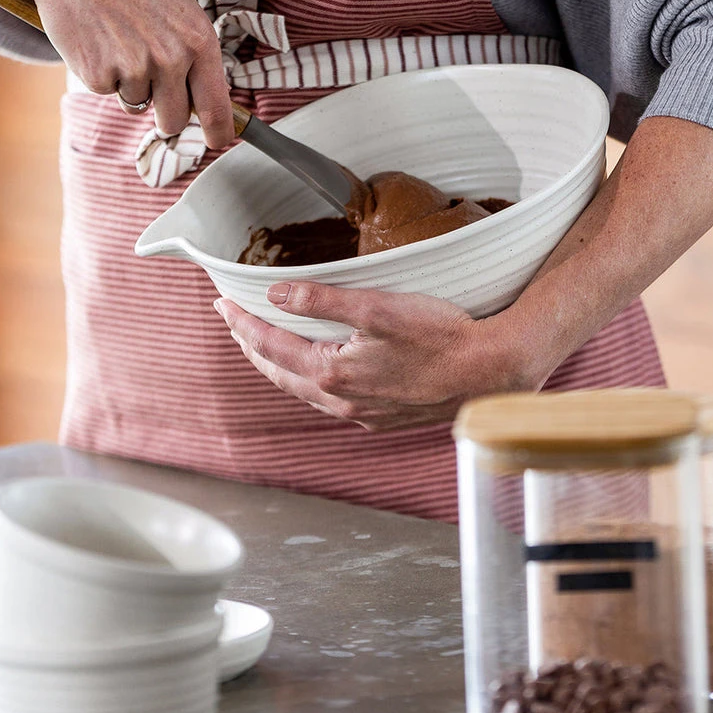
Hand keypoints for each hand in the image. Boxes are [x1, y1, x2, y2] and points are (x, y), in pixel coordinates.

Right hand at [23, 0, 233, 148]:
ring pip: (137, 104)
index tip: (216, 141)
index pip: (216, 106)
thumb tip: (206, 96)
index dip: (218, 131)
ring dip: (129, 84)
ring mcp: (134, 69)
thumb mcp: (179, 4)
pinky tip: (96, 39)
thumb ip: (195, 49)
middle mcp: (171, 58)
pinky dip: (101, 73)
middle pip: (174, 120)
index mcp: (198, 40)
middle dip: (165, 114)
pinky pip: (107, 91)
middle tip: (152, 86)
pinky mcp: (97, 75)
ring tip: (117, 39)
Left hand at [214, 285, 533, 430]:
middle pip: (280, 373)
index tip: (223, 303)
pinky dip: (311, 383)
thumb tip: (275, 294)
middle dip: (254, 346)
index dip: (243, 323)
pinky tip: (319, 374)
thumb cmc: (440, 336)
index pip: (270, 345)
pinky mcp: (383, 417)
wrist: (488, 372)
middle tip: (237, 323)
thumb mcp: (377, 308)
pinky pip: (332, 402)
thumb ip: (321, 300)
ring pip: (305, 391)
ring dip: (280, 367)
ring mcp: (363, 413)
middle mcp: (342, 400)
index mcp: (332, 373)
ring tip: (267, 346)